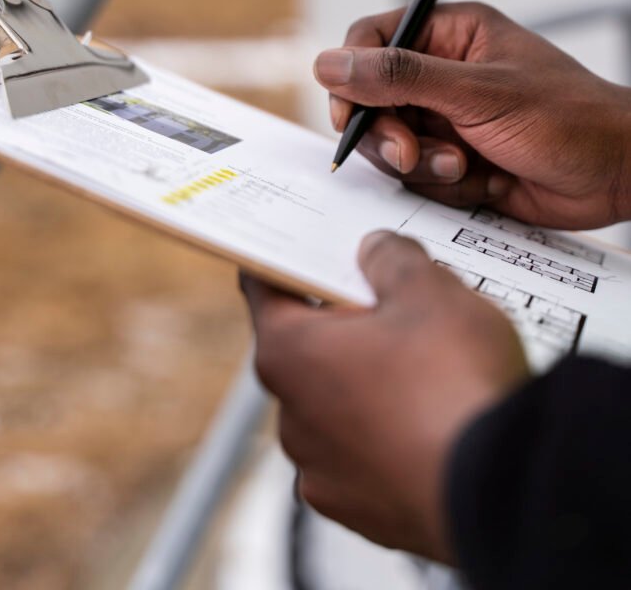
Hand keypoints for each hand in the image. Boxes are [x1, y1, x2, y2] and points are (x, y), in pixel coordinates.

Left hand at [242, 231, 527, 560]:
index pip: (265, 289)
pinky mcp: (366, 515)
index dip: (287, 263)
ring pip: (341, 408)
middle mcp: (292, 419)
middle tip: (396, 304)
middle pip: (308, 350)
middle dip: (346, 326)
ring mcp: (325, 473)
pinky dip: (394, 438)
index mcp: (289, 353)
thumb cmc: (453, 386)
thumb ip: (392, 258)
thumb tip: (376, 252)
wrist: (503, 492)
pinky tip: (438, 420)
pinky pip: (370, 458)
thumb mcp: (429, 289)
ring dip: (371, 386)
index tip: (301, 252)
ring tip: (432, 369)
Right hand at [314, 2, 630, 228]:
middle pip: (371, 100)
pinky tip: (484, 179)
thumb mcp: (478, 92)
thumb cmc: (568, 118)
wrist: (618, 175)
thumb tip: (330, 62)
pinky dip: (445, 186)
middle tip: (412, 154)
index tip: (350, 113)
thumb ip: (400, 77)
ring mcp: (447, 120)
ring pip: (391, 145)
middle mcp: (442, 74)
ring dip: (423, 165)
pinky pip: (418, 178)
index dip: (351, 76)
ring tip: (465, 166)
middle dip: (390, 135)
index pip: (372, 40)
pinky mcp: (455, 161)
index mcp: (449, 35)